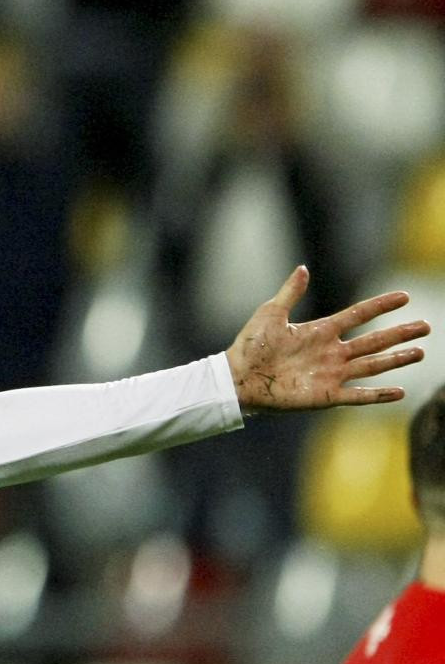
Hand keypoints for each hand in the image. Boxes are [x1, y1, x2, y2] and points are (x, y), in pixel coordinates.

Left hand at [226, 267, 427, 411]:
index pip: (358, 315)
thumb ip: (290, 292)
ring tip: (420, 352)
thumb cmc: (250, 346)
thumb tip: (303, 268)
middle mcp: (331, 352)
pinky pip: (357, 396)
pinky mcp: (326, 395)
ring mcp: (331, 374)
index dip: (380, 306)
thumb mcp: (270, 313)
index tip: (404, 297)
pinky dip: (378, 395)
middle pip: (374, 341)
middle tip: (426, 326)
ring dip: (396, 360)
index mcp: (320, 331)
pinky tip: (399, 391)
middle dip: (400, 334)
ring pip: (372, 365)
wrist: (236, 378)